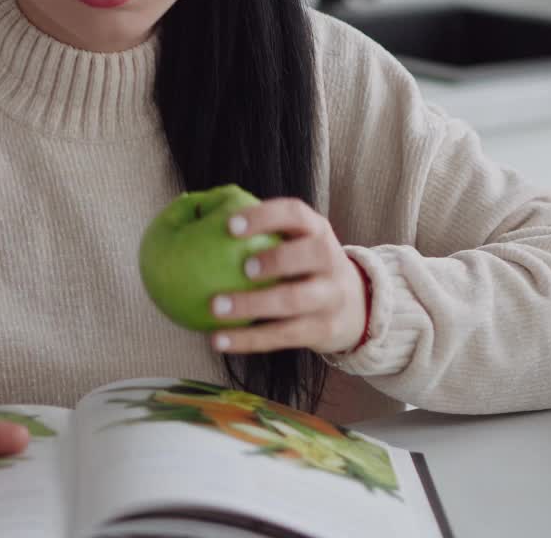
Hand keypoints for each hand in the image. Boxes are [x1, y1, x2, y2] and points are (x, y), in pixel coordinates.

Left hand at [209, 198, 367, 354]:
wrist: (357, 306)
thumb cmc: (304, 266)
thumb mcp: (297, 241)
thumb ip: (260, 228)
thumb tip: (193, 210)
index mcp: (318, 231)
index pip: (296, 214)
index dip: (266, 216)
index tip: (230, 225)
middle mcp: (331, 261)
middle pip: (311, 255)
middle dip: (276, 259)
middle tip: (241, 267)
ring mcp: (330, 297)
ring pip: (295, 301)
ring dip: (253, 304)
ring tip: (216, 308)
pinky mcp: (323, 330)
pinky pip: (283, 336)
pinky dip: (248, 339)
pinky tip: (217, 340)